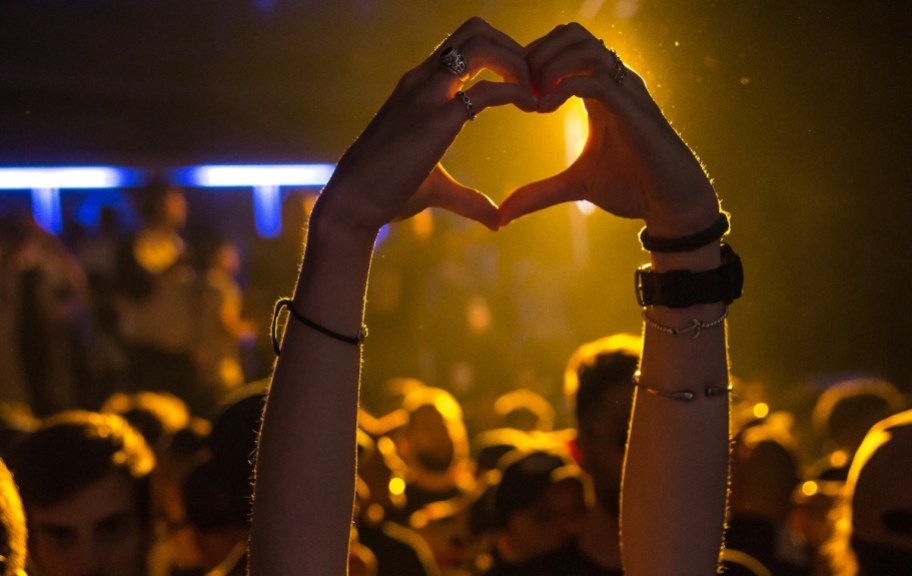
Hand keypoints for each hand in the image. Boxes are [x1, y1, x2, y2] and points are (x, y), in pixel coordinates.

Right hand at [315, 18, 536, 234]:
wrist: (353, 202)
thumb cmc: (387, 194)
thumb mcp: (436, 188)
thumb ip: (468, 198)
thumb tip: (496, 219)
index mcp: (419, 86)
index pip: (464, 43)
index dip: (500, 53)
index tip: (523, 85)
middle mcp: (422, 79)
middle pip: (476, 30)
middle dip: (514, 48)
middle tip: (535, 83)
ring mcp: (428, 95)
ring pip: (482, 45)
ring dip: (518, 62)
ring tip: (536, 92)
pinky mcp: (436, 119)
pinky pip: (485, 90)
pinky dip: (518, 92)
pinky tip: (532, 108)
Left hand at [498, 23, 719, 235]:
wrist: (671, 203)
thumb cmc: (632, 188)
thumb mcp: (575, 186)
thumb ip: (539, 193)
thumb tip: (504, 214)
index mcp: (600, 90)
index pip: (565, 45)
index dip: (534, 59)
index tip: (513, 89)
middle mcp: (615, 82)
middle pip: (573, 33)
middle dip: (538, 53)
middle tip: (518, 86)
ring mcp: (627, 91)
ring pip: (586, 47)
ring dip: (550, 64)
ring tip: (533, 95)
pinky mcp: (634, 109)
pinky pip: (597, 79)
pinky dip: (564, 87)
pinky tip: (544, 109)